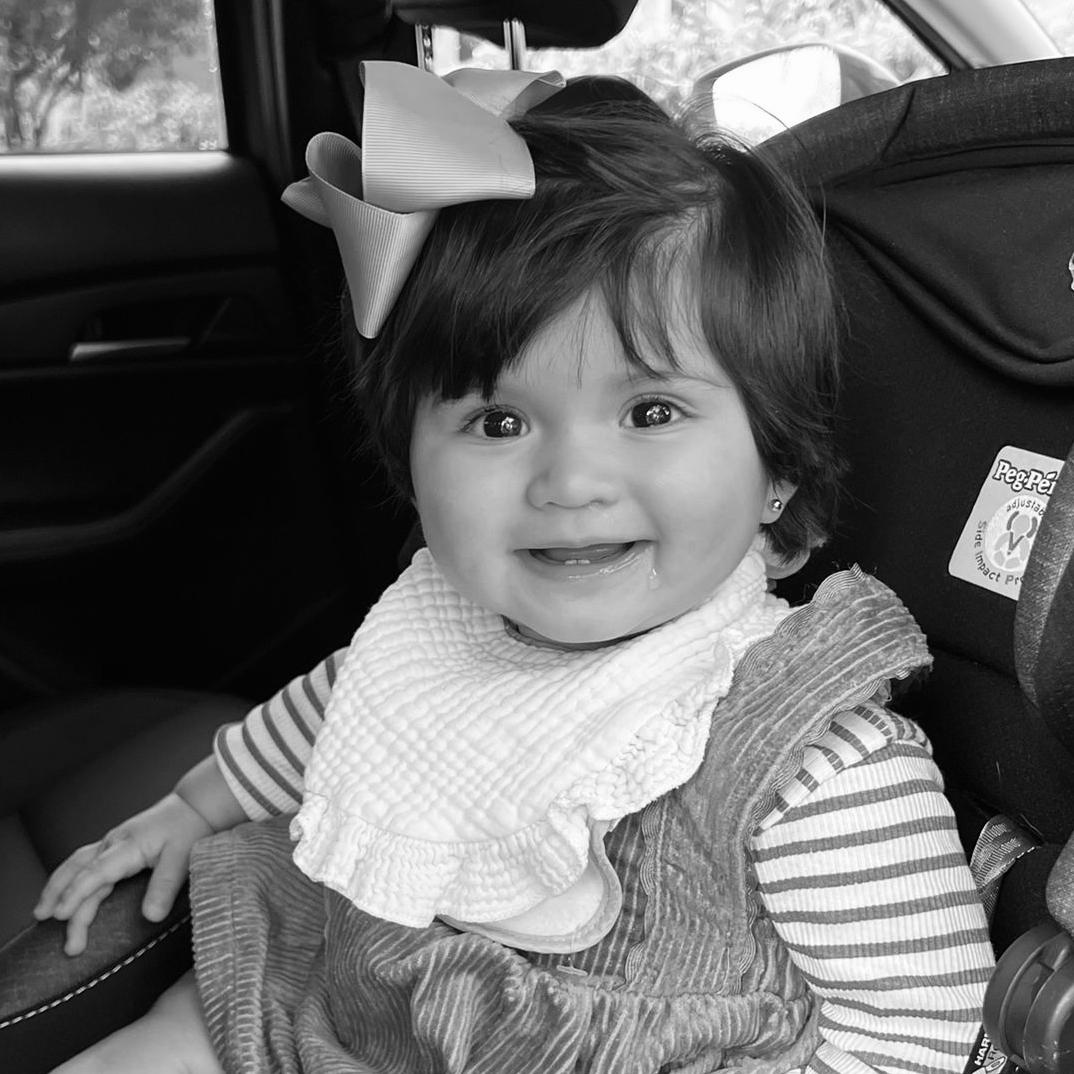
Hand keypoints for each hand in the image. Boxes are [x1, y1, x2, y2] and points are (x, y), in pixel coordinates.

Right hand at [33, 792, 213, 955]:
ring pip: (76, 865)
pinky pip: (84, 864)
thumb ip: (165, 885)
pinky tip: (63, 893)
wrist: (194, 806)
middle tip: (51, 926)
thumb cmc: (189, 828)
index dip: (76, 894)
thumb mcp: (183, 857)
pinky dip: (69, 879)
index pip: (95, 873)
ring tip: (41, 914)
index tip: (61, 916)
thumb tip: (151, 917)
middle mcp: (113, 844)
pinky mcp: (115, 847)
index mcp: (128, 846)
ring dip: (57, 887)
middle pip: (78, 870)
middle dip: (60, 897)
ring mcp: (112, 844)